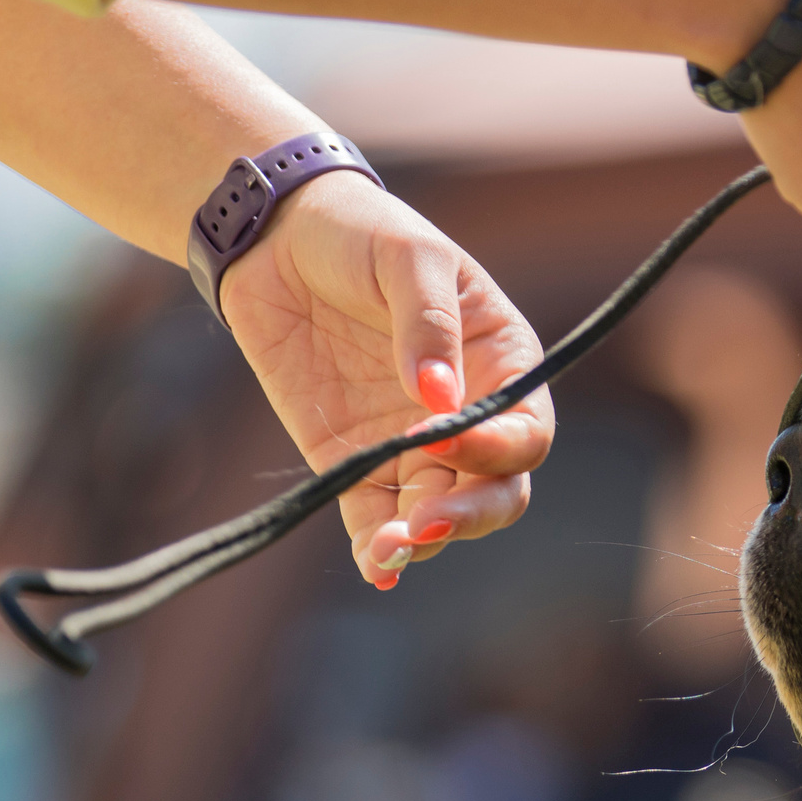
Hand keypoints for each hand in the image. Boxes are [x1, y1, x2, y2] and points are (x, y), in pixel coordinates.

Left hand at [217, 173, 553, 586]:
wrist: (276, 239)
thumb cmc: (363, 234)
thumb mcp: (407, 259)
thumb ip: (427, 324)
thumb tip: (439, 397)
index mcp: (504, 364)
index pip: (524, 430)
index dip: (494, 448)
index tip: (438, 437)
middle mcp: (470, 415)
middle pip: (495, 489)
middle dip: (467, 515)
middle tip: (424, 523)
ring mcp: (412, 445)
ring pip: (438, 513)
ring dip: (422, 538)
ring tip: (390, 549)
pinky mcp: (356, 460)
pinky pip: (375, 517)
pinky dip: (379, 548)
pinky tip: (377, 566)